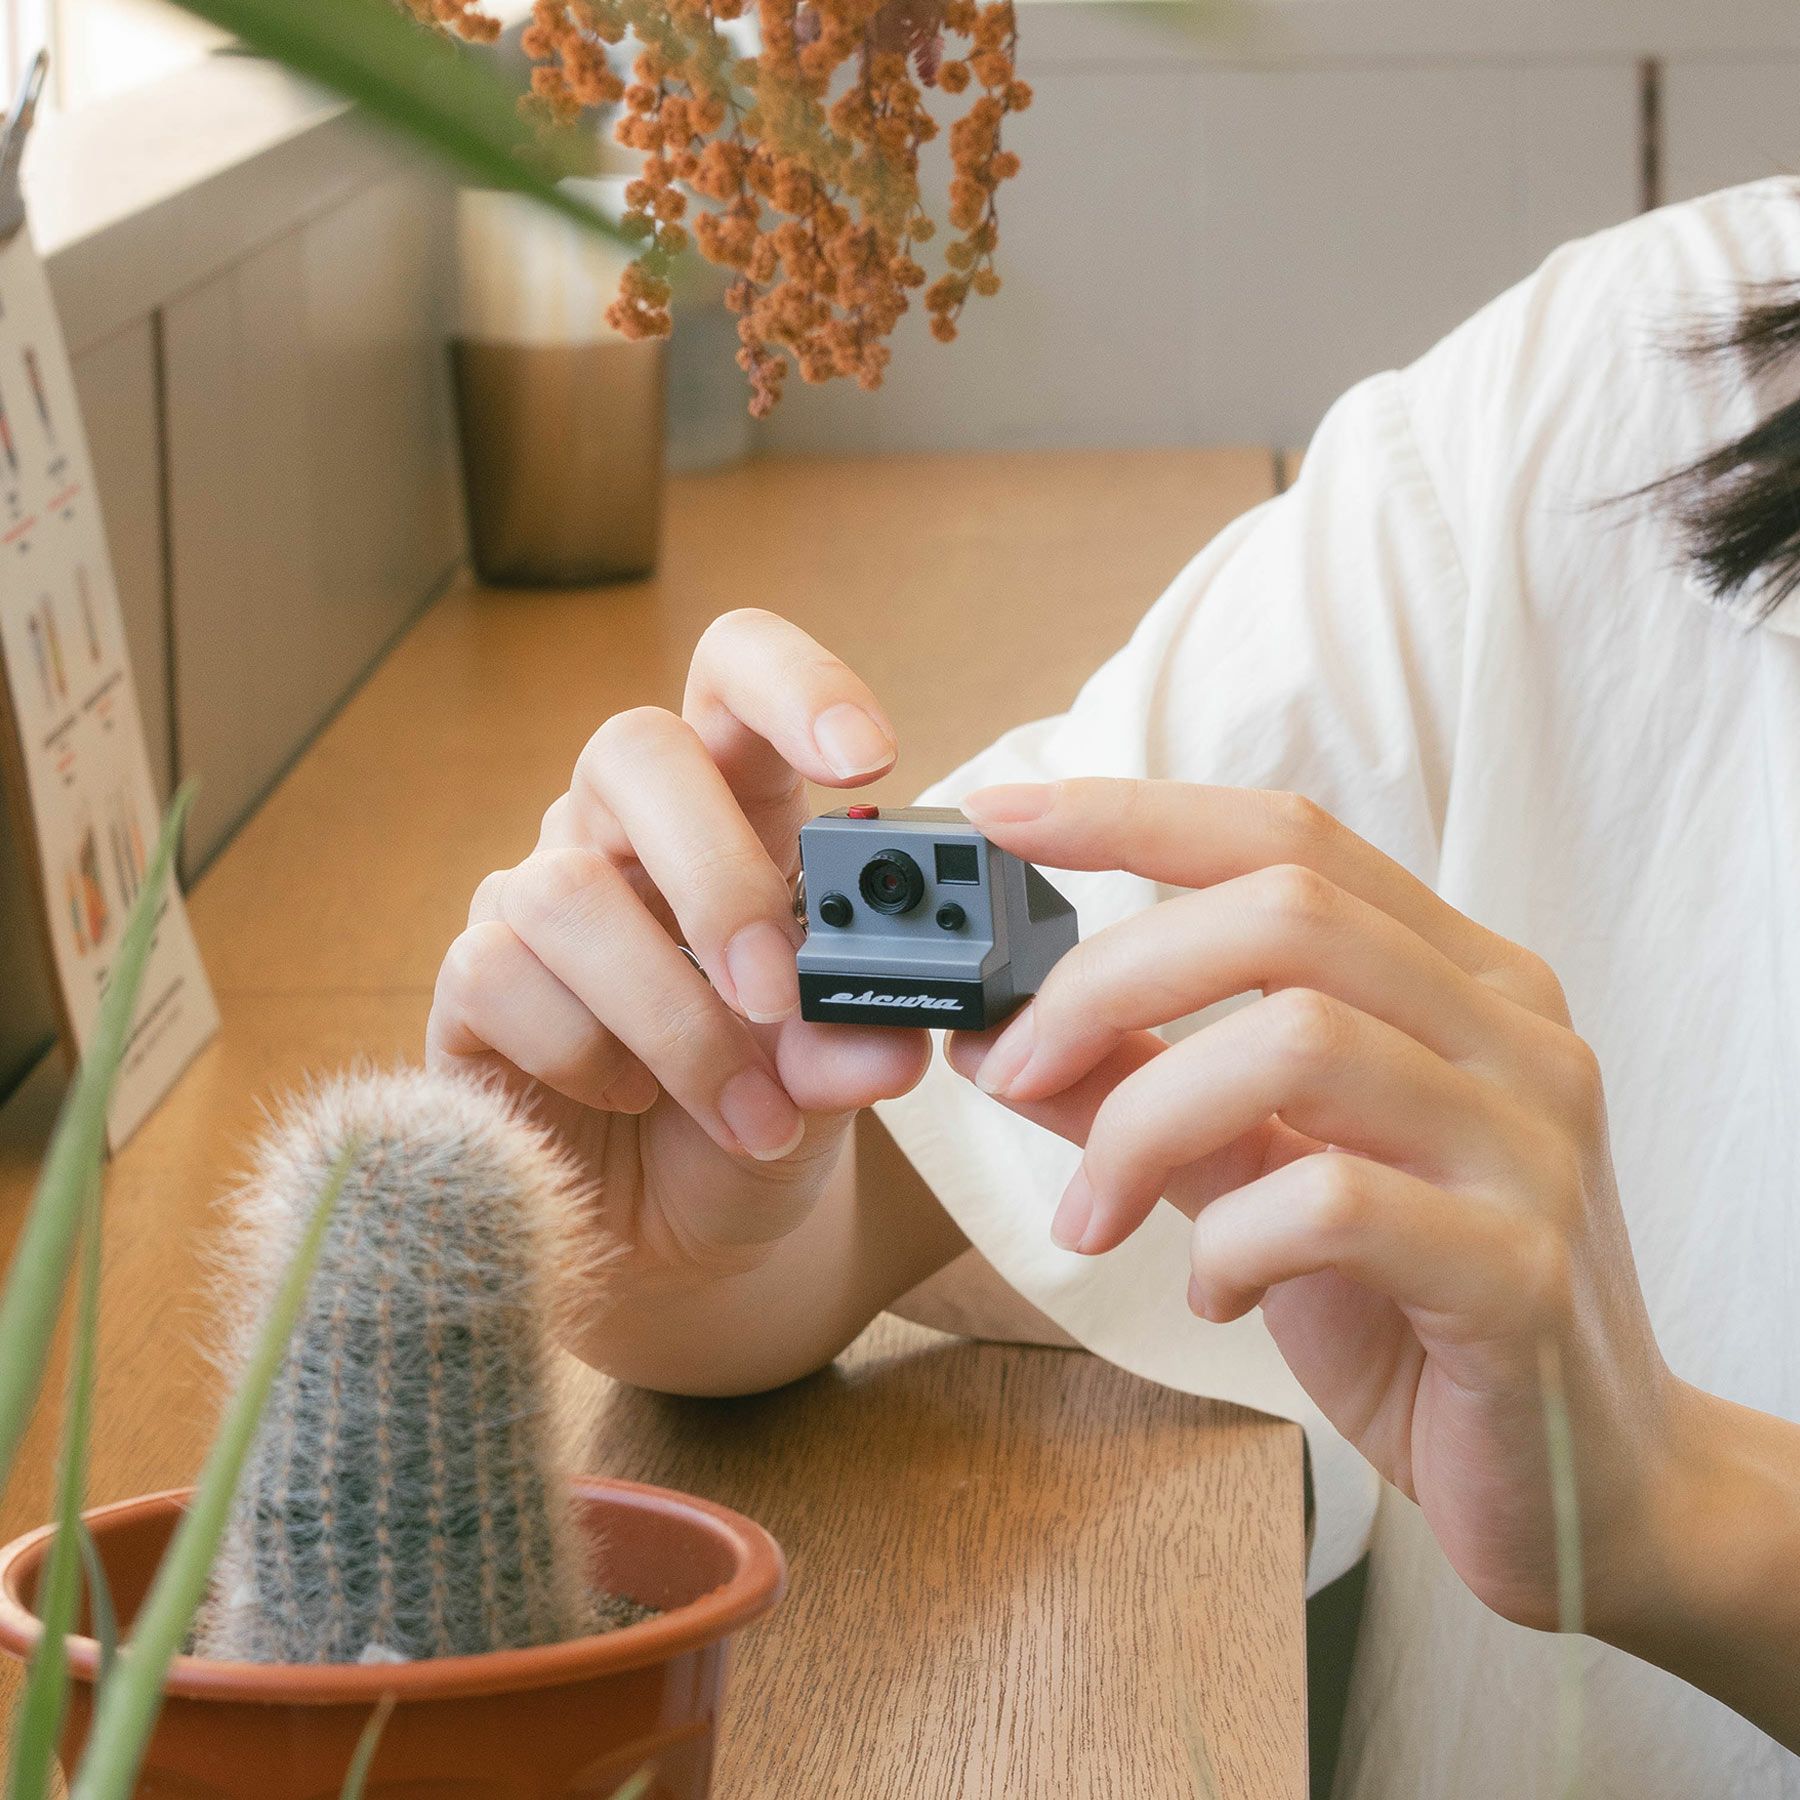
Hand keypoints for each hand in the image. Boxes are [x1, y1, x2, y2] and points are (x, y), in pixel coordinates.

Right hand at [426, 610, 931, 1291]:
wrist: (672, 1237)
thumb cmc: (755, 1120)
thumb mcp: (829, 1088)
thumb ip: (854, 1046)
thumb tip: (890, 1040)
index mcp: (736, 811)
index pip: (737, 675)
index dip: (796, 686)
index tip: (867, 758)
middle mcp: (628, 830)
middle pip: (634, 746)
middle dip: (718, 876)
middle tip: (777, 994)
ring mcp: (536, 897)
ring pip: (566, 888)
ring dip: (670, 1018)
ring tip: (744, 1115)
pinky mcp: (471, 982)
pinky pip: (498, 973)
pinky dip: (584, 1052)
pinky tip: (627, 1097)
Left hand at [948, 777, 1682, 1637]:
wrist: (1594, 1481)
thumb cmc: (1416, 1309)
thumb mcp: (1258, 1175)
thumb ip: (1142, 1094)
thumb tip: (997, 1039)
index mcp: (1458, 980)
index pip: (1291, 840)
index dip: (1137, 815)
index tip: (1006, 817)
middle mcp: (1510, 1032)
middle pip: (1284, 912)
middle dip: (1109, 976)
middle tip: (1015, 1063)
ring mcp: (1529, 1143)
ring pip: (1302, 1038)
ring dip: (1143, 1122)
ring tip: (1091, 1214)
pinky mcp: (1520, 1269)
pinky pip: (1334, 1203)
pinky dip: (1229, 1242)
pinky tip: (1216, 1292)